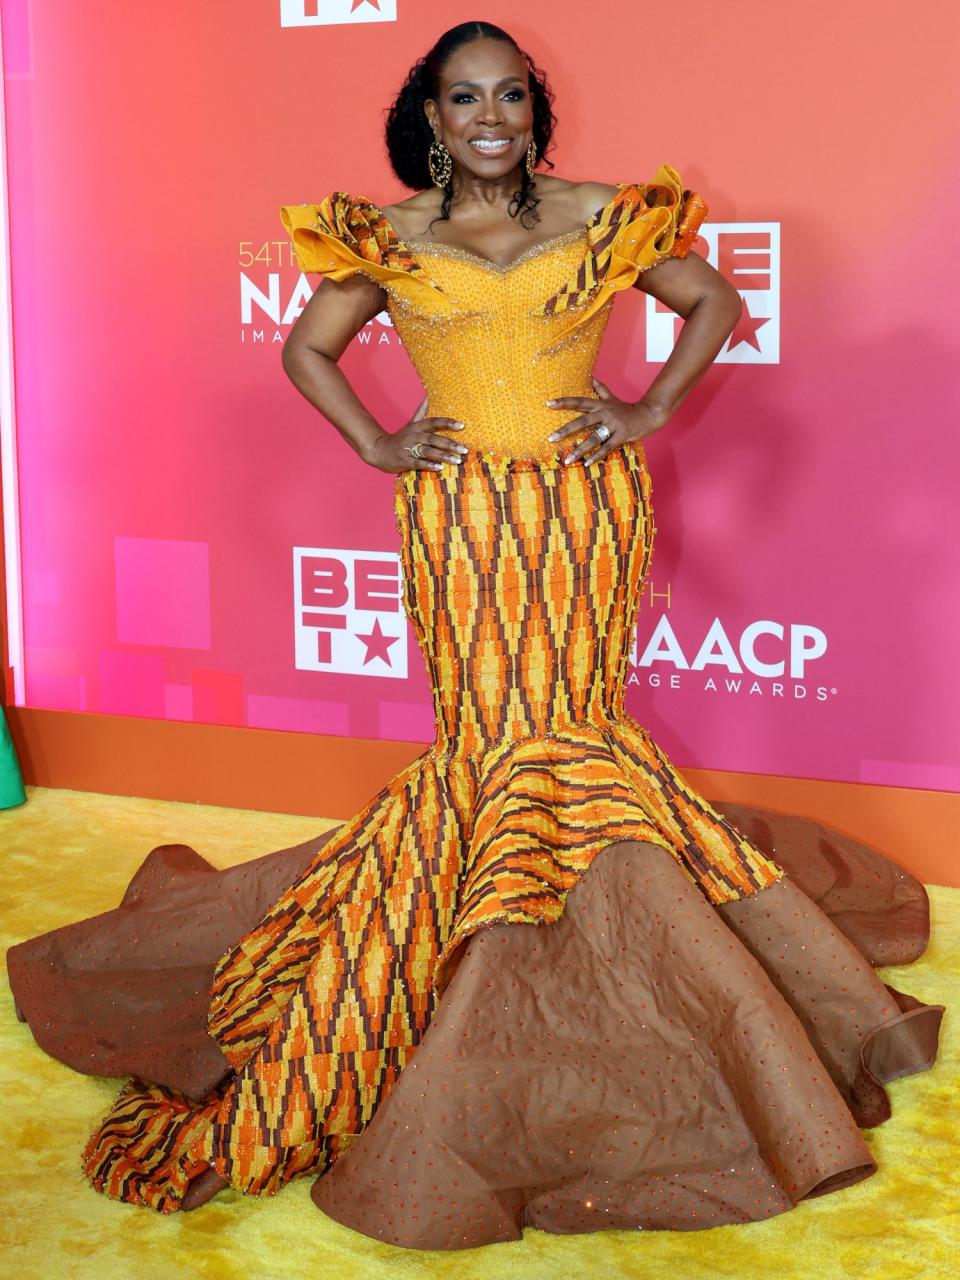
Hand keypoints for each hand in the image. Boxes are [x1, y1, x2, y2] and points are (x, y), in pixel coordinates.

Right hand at [363, 396, 467, 473]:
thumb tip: (429, 395)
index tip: (462, 425)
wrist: (379, 450)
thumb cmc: (400, 438)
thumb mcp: (411, 423)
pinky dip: (429, 465)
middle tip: (463, 450)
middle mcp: (414, 436)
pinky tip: (439, 468)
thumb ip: (422, 411)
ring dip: (443, 456)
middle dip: (449, 444)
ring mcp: (409, 449)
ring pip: (428, 451)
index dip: (448, 423)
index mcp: (417, 426)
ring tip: (456, 460)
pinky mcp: (405, 461)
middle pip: (434, 438)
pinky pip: (418, 463)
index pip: (434, 422)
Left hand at [546, 377, 668, 465]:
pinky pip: (606, 447)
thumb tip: (590, 376)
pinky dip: (596, 456)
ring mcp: (613, 425)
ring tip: (567, 460)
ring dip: (580, 450)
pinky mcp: (621, 436)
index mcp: (600, 405)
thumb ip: (600, 389)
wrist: (648, 414)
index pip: (578, 402)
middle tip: (551, 438)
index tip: (548, 403)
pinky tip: (586, 463)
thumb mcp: (612, 398)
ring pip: (593, 438)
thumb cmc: (626, 408)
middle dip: (565, 430)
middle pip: (582, 421)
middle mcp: (604, 413)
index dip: (563, 402)